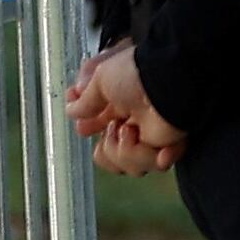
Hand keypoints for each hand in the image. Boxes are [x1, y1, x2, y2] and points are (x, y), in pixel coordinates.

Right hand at [66, 41, 185, 175]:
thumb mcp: (100, 79)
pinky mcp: (165, 148)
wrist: (167, 82)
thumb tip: (72, 110)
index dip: (86, 128)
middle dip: (107, 146)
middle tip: (113, 128)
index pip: (96, 125)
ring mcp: (149, 137)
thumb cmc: (136, 73)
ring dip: (121, 150)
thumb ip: (85, 99)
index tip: (83, 125)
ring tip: (128, 130)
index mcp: (118, 103)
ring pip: (124, 165)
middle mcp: (133, 122)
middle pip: (108, 153)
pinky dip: (141, 155)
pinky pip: (146, 165)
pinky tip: (141, 139)